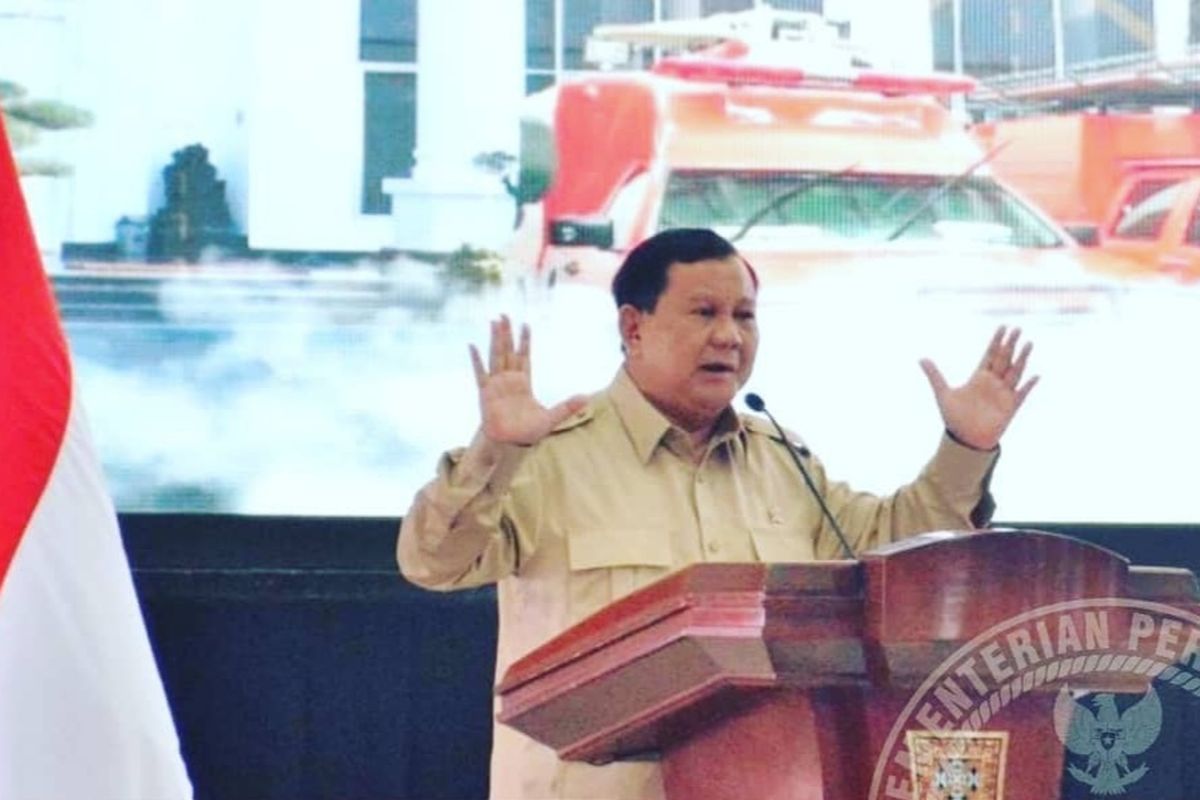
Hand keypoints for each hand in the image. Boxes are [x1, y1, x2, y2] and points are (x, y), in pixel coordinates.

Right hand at [469, 315, 587, 445]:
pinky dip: (477, 360)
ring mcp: (496, 385)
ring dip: (495, 339)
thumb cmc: (529, 433)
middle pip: (508, 351)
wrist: (511, 445)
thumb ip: (568, 407)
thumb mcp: (552, 418)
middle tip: (504, 315)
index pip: (524, 357)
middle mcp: (509, 380)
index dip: (525, 341)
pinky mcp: (485, 393)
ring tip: (494, 322)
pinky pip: (481, 373)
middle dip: (507, 333)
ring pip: (496, 356)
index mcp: (524, 383)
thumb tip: (587, 397)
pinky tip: (473, 346)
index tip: (525, 324)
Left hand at [919, 326, 1037, 450]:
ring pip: (1015, 372)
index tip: (1003, 326)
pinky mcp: (1010, 407)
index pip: (990, 354)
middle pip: (1004, 359)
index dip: (996, 341)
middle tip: (1017, 328)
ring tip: (1028, 344)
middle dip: (1010, 344)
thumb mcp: (943, 394)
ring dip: (1021, 359)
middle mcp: (993, 383)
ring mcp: (1003, 394)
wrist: (965, 439)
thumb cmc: (955, 418)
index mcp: (979, 377)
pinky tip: (1035, 376)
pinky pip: (1021, 394)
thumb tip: (921, 358)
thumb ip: (934, 375)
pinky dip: (1028, 386)